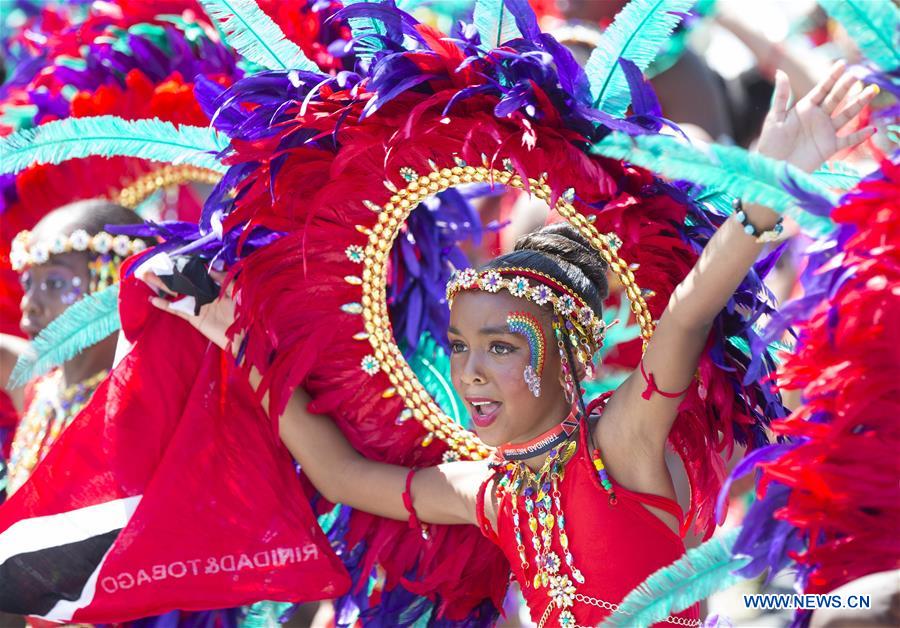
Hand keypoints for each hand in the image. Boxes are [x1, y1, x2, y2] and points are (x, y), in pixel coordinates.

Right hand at [145, 270, 236, 351]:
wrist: (245, 336)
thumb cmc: (245, 313)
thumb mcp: (238, 292)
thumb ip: (223, 280)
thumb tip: (208, 269)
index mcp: (215, 287)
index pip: (196, 274)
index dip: (184, 266)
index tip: (171, 257)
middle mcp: (204, 295)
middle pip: (183, 281)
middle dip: (168, 273)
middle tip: (152, 265)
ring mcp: (198, 306)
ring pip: (176, 293)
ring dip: (161, 285)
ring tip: (146, 276)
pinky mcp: (194, 318)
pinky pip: (177, 310)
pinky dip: (165, 305)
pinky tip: (152, 299)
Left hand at [756, 62, 877, 171]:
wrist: (773, 168)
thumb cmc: (770, 143)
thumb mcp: (774, 118)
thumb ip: (781, 97)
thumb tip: (780, 72)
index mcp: (805, 108)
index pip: (821, 89)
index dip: (832, 77)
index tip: (842, 64)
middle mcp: (818, 117)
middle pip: (836, 99)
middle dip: (846, 87)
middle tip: (856, 75)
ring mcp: (826, 131)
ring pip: (846, 115)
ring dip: (858, 104)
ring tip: (871, 92)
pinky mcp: (829, 147)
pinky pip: (848, 140)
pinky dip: (860, 136)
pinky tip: (871, 129)